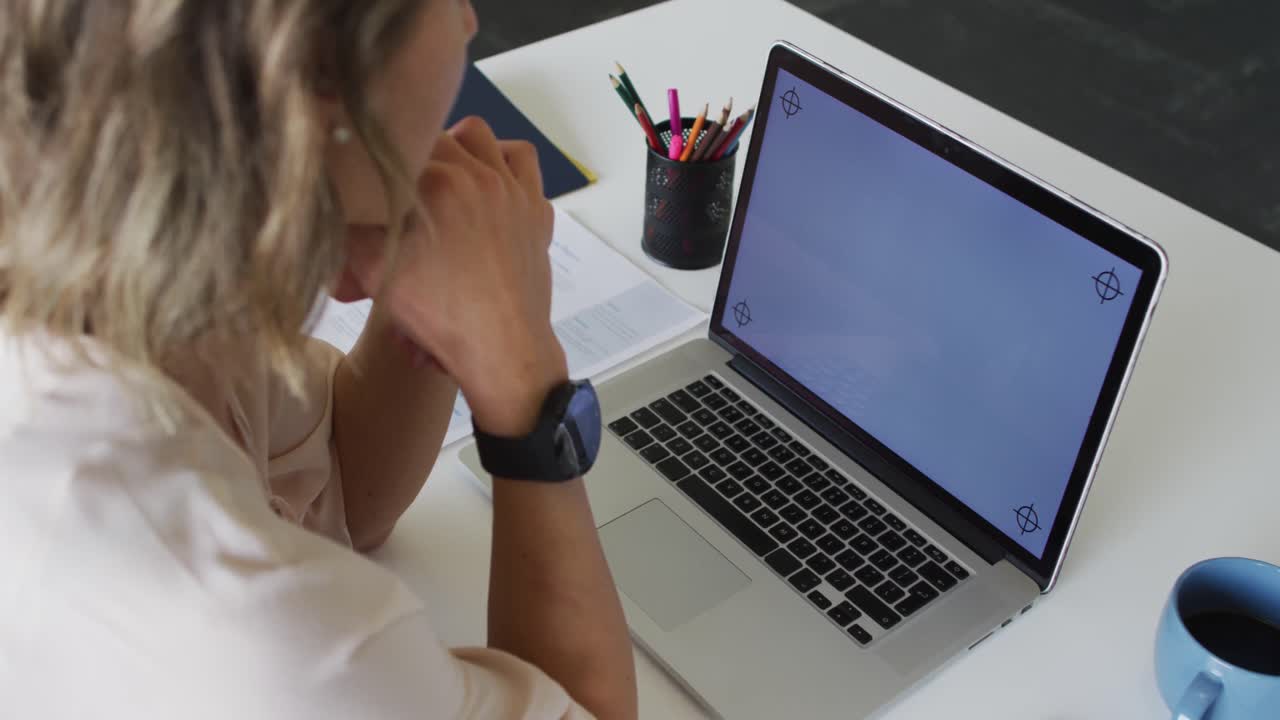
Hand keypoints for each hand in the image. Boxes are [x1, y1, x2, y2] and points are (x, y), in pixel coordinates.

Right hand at [345, 117, 565, 435]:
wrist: (501, 349)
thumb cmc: (440, 316)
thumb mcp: (377, 272)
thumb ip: (349, 231)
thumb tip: (327, 207)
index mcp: (436, 182)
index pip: (397, 144)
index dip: (379, 161)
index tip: (372, 180)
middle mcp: (478, 174)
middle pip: (435, 138)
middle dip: (414, 157)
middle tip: (402, 189)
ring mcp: (513, 190)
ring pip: (481, 137)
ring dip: (459, 147)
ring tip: (442, 176)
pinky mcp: (536, 209)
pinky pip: (523, 163)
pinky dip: (504, 162)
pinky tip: (488, 184)